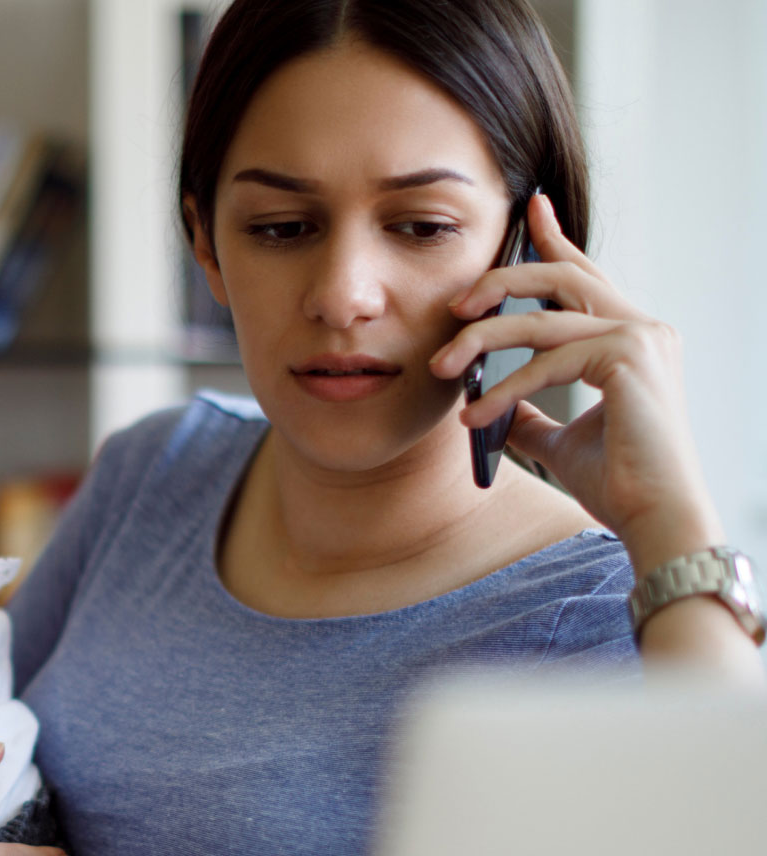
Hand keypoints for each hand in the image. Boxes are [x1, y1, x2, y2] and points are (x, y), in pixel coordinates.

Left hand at [430, 193, 722, 572]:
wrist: (653, 517)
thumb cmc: (618, 481)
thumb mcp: (559, 440)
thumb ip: (532, 415)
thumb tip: (495, 409)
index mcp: (630, 336)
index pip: (585, 274)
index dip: (554, 237)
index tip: (530, 207)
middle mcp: (642, 327)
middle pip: (558, 277)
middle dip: (497, 284)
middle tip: (454, 306)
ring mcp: (640, 338)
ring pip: (539, 319)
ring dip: (480, 342)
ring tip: (442, 369)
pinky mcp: (630, 359)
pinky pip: (546, 361)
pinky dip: (504, 389)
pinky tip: (475, 417)